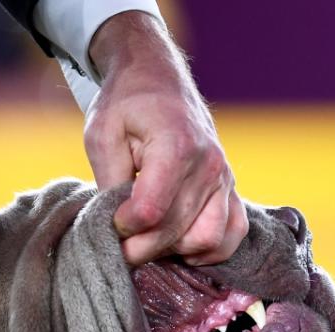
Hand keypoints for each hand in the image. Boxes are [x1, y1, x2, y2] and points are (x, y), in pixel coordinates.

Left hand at [83, 11, 247, 266]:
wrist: (157, 79)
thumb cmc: (126, 105)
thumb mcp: (102, 134)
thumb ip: (108, 182)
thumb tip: (117, 227)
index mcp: (175, 146)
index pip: (150, 212)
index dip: (123, 227)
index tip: (110, 219)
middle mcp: (208, 165)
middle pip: (174, 231)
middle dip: (139, 248)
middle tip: (118, 242)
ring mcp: (224, 178)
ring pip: (206, 240)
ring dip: (172, 250)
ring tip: (147, 237)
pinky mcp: (231, 188)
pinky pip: (232, 234)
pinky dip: (207, 250)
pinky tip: (179, 244)